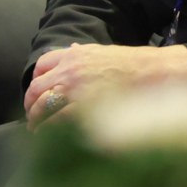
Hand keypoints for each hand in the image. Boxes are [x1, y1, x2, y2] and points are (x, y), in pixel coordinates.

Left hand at [24, 43, 186, 127]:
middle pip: (37, 87)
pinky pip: (56, 121)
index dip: (36, 81)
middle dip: (31, 103)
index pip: (42, 65)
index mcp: (74, 55)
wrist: (155, 73)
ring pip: (42, 105)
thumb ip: (83, 54)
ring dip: (36, 119)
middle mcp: (69, 70)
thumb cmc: (134, 64)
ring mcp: (75, 89)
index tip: (36, 92)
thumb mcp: (103, 51)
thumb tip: (72, 49)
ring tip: (36, 129)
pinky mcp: (84, 108)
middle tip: (32, 115)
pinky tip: (45, 137)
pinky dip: (47, 130)